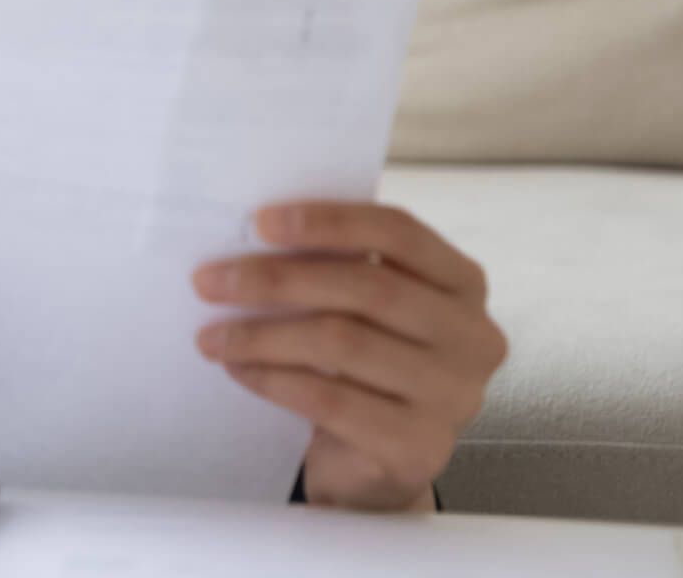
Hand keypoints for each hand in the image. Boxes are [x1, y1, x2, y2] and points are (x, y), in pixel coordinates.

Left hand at [192, 201, 506, 512]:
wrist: (372, 459)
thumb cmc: (361, 365)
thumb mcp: (360, 308)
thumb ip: (334, 267)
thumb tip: (252, 237)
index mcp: (462, 282)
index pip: (399, 233)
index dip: (329, 222)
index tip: (260, 222)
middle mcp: (472, 336)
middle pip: (366, 289)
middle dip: (276, 280)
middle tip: (210, 281)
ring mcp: (454, 395)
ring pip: (344, 343)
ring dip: (262, 335)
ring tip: (212, 335)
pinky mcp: (420, 446)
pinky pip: (331, 400)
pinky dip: (274, 380)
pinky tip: (239, 369)